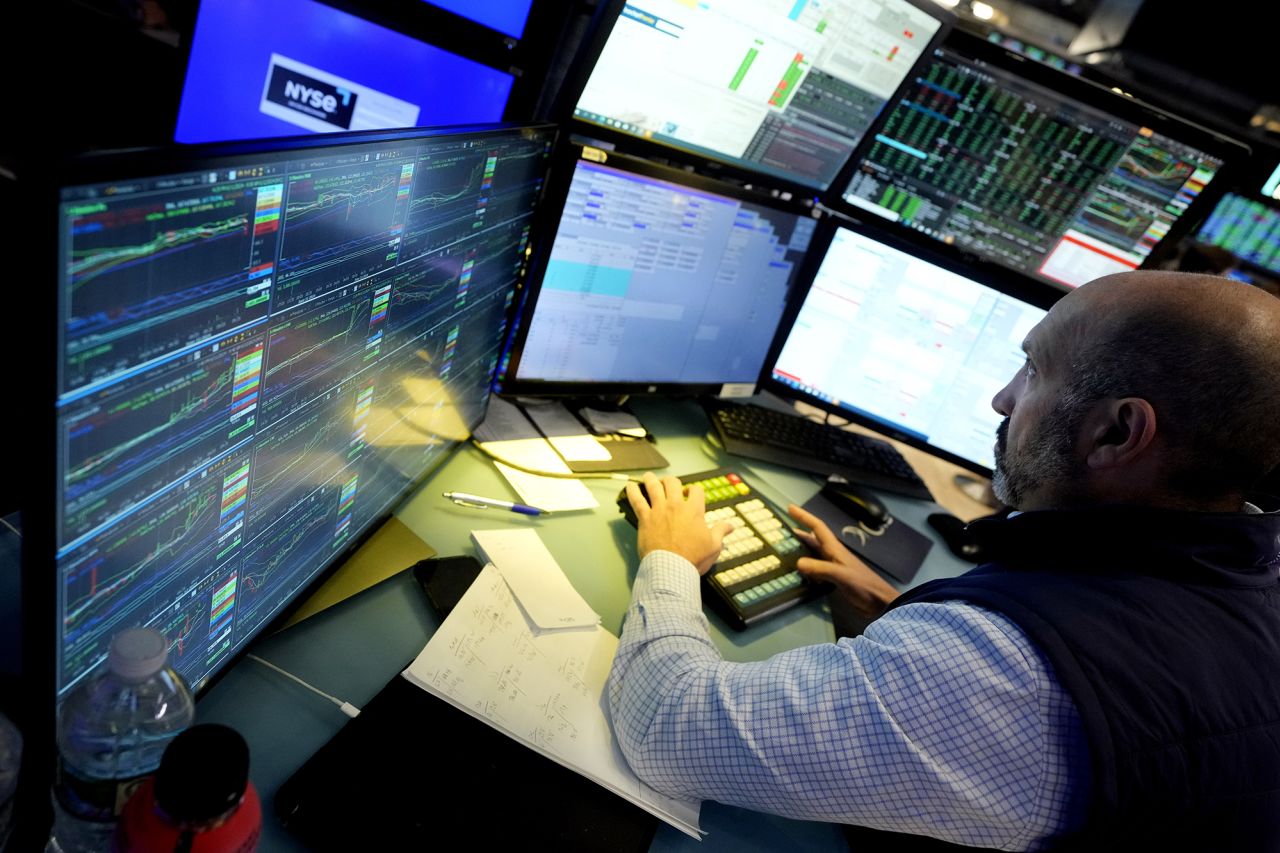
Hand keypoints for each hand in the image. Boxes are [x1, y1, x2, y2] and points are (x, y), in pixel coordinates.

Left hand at [626, 472, 733, 574]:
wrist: (672, 569)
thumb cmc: (693, 558)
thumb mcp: (713, 546)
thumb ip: (721, 532)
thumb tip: (731, 526)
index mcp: (694, 510)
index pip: (696, 491)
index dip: (694, 490)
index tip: (691, 493)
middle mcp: (675, 505)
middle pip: (673, 483)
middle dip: (672, 481)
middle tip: (670, 484)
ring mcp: (659, 510)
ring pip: (653, 487)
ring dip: (651, 479)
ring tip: (648, 477)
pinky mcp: (645, 518)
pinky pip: (637, 500)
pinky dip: (632, 492)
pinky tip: (630, 486)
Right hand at [788, 504, 898, 618]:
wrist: (878, 600)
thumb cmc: (862, 583)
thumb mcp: (840, 574)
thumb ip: (820, 568)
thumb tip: (798, 562)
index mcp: (834, 548)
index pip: (817, 527)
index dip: (804, 516)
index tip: (790, 508)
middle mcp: (832, 554)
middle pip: (812, 539)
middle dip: (798, 533)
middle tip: (781, 532)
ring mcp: (833, 566)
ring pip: (812, 553)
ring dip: (800, 550)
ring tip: (785, 551)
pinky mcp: (834, 578)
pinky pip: (815, 568)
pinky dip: (805, 567)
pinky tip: (798, 573)